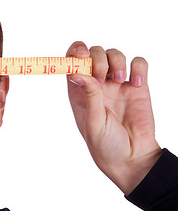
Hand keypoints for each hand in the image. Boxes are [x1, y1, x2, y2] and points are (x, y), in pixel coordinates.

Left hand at [66, 41, 160, 194]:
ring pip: (114, 54)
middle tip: (101, 76)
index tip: (81, 55)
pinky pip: (138, 63)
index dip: (75, 52)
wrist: (133, 158)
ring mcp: (117, 84)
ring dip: (117, 61)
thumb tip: (76, 72)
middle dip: (97, 58)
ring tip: (120, 81)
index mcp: (79, 91)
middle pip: (94, 53)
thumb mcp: (93, 122)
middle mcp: (96, 84)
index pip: (72, 61)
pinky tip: (136, 84)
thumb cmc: (106, 145)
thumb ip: (89, 95)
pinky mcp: (138, 86)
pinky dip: (137, 67)